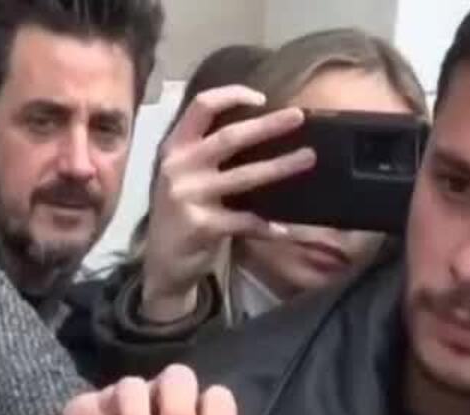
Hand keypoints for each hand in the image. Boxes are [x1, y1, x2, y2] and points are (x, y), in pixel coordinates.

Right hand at [140, 86, 313, 322]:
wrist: (162, 264)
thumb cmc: (181, 213)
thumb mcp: (182, 176)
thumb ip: (206, 153)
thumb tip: (259, 128)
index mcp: (174, 148)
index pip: (201, 107)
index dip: (232, 95)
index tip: (261, 98)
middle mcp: (178, 167)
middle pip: (229, 137)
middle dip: (268, 125)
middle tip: (299, 117)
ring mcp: (189, 196)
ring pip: (245, 177)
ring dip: (281, 166)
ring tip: (308, 158)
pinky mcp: (202, 226)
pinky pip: (246, 222)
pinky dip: (269, 226)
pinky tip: (287, 229)